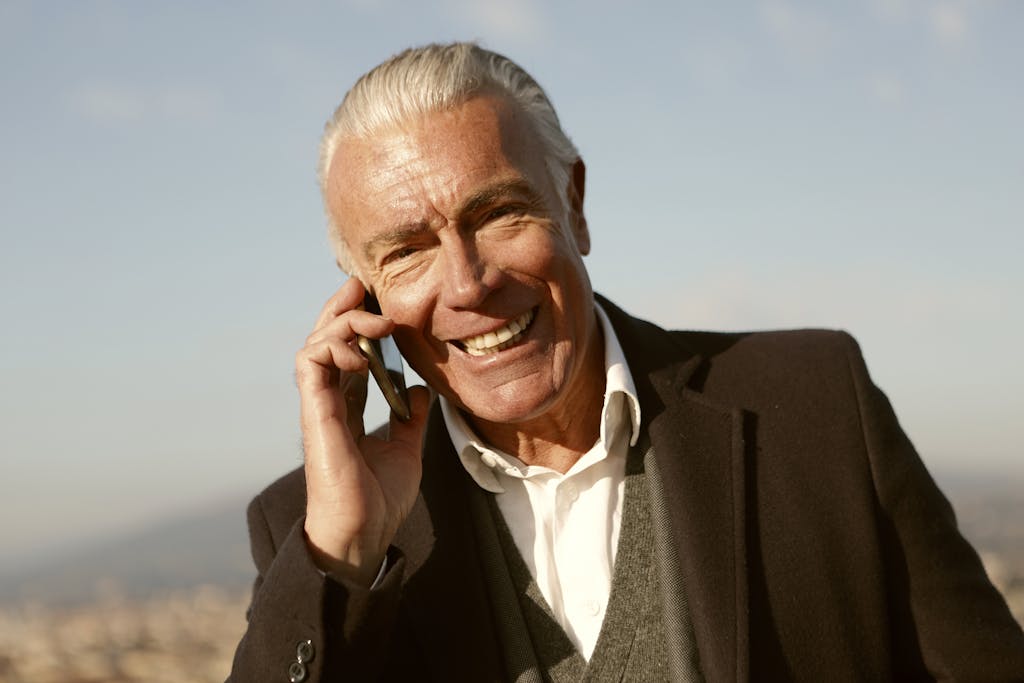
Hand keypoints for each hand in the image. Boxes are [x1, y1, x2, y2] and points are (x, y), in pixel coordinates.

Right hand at [295, 277, 429, 585]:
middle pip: (325, 339)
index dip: (357, 324)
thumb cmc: (379, 500)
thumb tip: (421, 391)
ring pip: (314, 343)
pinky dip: (333, 347)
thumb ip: (411, 418)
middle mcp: (329, 402)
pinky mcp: (316, 415)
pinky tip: (363, 352)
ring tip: (377, 323)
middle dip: (342, 308)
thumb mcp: (406, 449)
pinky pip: (310, 364)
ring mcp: (319, 407)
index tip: (378, 302)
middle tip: (364, 287)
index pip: (346, 352)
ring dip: (343, 323)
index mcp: (347, 408)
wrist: (363, 535)